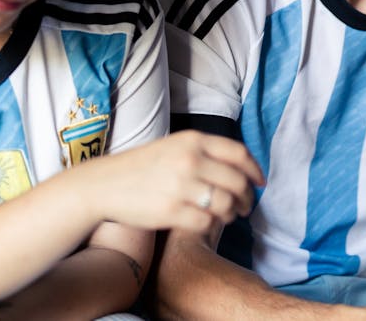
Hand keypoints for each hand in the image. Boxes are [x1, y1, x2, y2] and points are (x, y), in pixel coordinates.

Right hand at [93, 129, 264, 233]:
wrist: (104, 184)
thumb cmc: (141, 167)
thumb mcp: (173, 146)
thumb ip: (204, 152)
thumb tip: (240, 167)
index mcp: (192, 140)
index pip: (239, 154)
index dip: (255, 170)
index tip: (261, 182)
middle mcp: (190, 160)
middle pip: (237, 182)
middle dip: (247, 197)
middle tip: (246, 207)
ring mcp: (180, 186)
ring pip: (226, 203)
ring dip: (233, 213)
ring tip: (228, 216)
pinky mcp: (171, 211)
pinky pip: (207, 222)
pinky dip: (213, 225)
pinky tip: (208, 223)